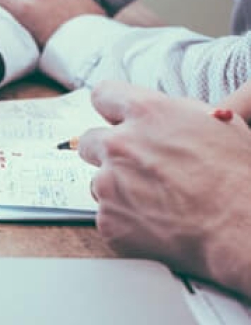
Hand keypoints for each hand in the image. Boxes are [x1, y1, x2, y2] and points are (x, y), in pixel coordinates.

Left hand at [77, 80, 250, 297]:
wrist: (242, 229)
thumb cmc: (238, 177)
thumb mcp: (214, 123)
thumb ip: (171, 113)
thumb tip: (153, 115)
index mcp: (146, 113)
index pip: (104, 95)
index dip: (111, 108)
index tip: (115, 119)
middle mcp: (119, 145)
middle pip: (89, 140)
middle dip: (108, 151)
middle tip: (137, 167)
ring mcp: (109, 184)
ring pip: (98, 181)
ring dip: (118, 188)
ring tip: (157, 201)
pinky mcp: (107, 220)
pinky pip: (107, 215)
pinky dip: (125, 220)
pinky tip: (156, 223)